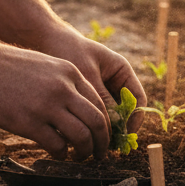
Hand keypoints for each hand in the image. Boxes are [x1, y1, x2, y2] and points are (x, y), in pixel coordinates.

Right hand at [0, 43, 114, 160]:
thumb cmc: (7, 65)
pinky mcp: (29, 122)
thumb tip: (77, 106)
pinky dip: (61, 153)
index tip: (103, 136)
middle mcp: (64, 88)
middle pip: (98, 121)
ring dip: (85, 151)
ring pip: (82, 136)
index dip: (106, 124)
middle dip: (103, 142)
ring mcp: (47, 105)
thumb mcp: (45, 65)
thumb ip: (64, 82)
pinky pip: (57, 144)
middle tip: (100, 154)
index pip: (100, 103)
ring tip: (81, 157)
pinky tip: (57, 154)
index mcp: (70, 73)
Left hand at [36, 26, 147, 153]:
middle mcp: (116, 81)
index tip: (124, 135)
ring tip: (94, 142)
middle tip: (108, 146)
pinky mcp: (88, 96)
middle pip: (126, 111)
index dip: (134, 119)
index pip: (138, 100)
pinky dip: (92, 123)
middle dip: (119, 128)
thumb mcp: (87, 74)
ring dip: (105, 129)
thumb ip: (101, 98)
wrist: (46, 39)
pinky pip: (96, 113)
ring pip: (111, 115)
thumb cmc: (69, 50)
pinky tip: (82, 134)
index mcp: (122, 71)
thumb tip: (113, 126)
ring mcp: (103, 89)